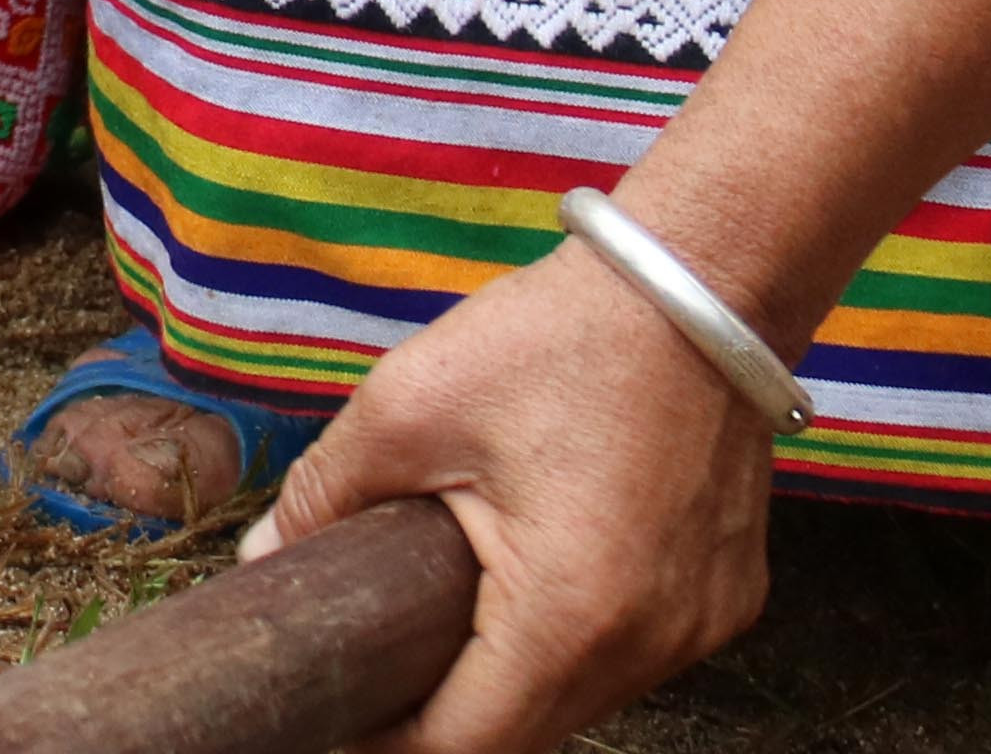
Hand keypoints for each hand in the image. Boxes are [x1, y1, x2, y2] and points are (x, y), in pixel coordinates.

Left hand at [247, 246, 778, 753]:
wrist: (698, 283)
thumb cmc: (557, 340)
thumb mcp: (407, 408)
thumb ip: (325, 497)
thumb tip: (264, 564)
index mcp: (570, 616)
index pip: (468, 747)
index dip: (390, 742)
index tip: (338, 711)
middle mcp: (651, 645)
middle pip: (530, 734)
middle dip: (446, 717)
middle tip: (375, 672)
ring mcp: (699, 627)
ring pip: (584, 699)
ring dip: (512, 680)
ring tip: (440, 630)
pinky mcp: (725, 599)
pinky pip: (634, 657)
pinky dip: (574, 644)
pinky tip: (523, 594)